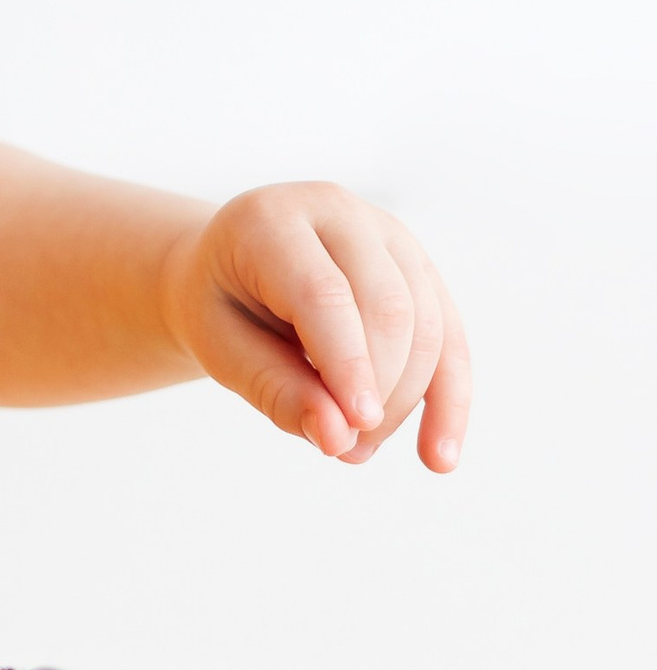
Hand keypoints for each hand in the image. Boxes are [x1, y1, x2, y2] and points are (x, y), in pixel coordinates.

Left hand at [160, 183, 468, 471]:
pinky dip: (449, 398)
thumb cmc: (220, 307)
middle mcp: (338, 212)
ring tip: (357, 449)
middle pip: (387, 306)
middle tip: (343, 449)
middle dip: (378, 390)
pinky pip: (450, 334)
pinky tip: (438, 457)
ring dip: (405, 401)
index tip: (357, 428)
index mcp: (271, 219)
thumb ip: (274, 388)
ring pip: (427, 323)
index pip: (322, 293)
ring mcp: (387, 233)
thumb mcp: (219, 347)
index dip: (346, 362)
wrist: (230, 269)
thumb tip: (339, 437)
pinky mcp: (418, 265)